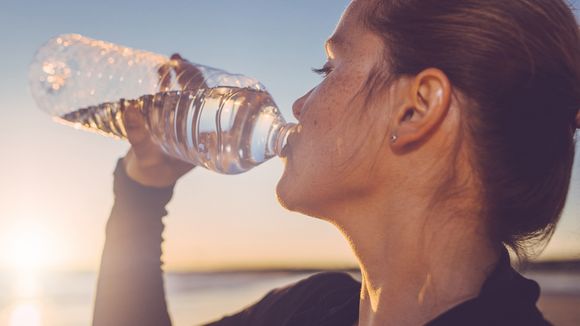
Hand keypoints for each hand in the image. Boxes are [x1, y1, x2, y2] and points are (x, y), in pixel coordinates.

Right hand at [122, 54, 204, 186]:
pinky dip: (166, 82)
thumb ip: (137, 136)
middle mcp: (193, 124)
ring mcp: (180, 119)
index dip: (204, 88)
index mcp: (199, 134)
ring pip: (184, 92)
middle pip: (198, 94)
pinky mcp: (166, 116)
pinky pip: (170, 96)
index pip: (208, 105)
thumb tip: (129, 108)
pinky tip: (162, 69)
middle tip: (179, 61)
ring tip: (170, 61)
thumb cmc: (152, 172)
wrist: (147, 178)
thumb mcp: (145, 155)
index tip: (197, 74)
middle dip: (190, 76)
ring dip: (178, 76)